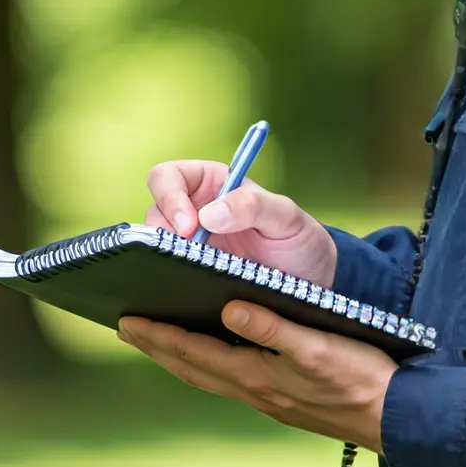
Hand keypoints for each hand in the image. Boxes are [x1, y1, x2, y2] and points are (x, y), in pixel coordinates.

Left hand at [117, 299, 398, 453]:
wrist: (394, 418)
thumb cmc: (359, 379)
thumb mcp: (317, 346)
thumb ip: (272, 328)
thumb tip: (229, 307)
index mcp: (255, 375)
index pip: (193, 351)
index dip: (158, 335)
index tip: (126, 321)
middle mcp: (253, 390)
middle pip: (190, 366)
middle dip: (156, 346)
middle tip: (126, 329)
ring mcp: (265, 398)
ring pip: (207, 375)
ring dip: (177, 357)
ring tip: (155, 341)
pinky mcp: (280, 399)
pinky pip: (227, 379)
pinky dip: (206, 365)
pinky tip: (209, 357)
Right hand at [144, 160, 337, 287]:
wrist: (311, 283)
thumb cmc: (299, 240)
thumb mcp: (286, 216)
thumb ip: (252, 205)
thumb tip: (208, 215)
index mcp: (210, 184)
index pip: (167, 177)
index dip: (169, 197)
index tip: (190, 226)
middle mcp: (192, 212)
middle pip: (154, 213)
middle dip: (163, 233)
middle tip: (187, 253)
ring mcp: (189, 247)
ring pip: (155, 247)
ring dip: (164, 258)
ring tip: (188, 273)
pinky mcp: (190, 275)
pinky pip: (166, 274)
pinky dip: (169, 279)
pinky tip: (184, 289)